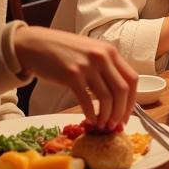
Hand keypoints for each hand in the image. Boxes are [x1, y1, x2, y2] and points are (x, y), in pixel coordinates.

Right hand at [13, 26, 137, 129]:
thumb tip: (117, 96)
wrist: (35, 44)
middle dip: (122, 112)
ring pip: (107, 98)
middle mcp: (102, 57)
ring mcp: (87, 66)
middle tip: (115, 124)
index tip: (127, 115)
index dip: (133, 101)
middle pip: (123, 91)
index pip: (132, 79)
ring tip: (102, 124)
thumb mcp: (91, 51)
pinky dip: (91, 114)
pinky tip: (90, 119)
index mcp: (110, 52)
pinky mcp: (72, 76)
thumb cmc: (63, 50)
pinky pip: (87, 101)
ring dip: (107, 116)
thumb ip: (105, 67)